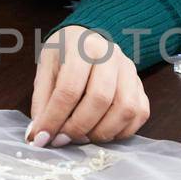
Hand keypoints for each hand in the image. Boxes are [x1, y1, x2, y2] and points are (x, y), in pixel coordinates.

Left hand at [26, 26, 149, 145]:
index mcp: (82, 47)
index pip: (69, 88)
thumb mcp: (45, 70)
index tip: (43, 138)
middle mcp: (111, 55)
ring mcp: (130, 70)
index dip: (55, 118)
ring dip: (102, 132)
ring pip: (125, 109)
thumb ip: (42, 102)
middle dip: (78, 127)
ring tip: (82, 137)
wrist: (87, 40)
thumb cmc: (64, 56)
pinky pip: (139, 114)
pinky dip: (122, 131)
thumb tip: (39, 136)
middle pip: (100, 99)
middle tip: (62, 139)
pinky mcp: (140, 85)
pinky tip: (102, 133)